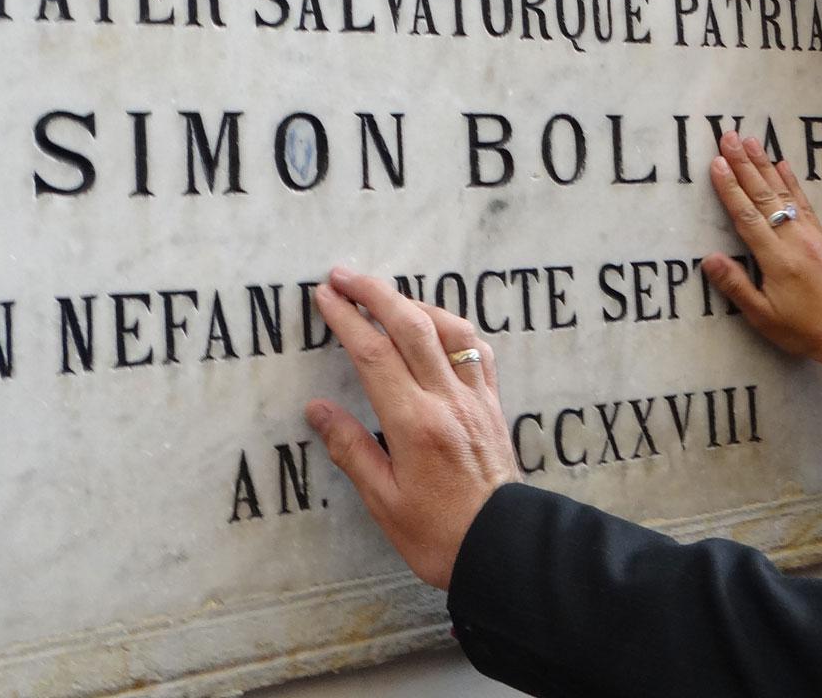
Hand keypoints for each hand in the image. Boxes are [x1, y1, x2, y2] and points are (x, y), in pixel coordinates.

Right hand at [305, 268, 521, 590]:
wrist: (503, 548)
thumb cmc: (438, 535)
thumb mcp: (383, 500)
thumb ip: (350, 449)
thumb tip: (317, 409)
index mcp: (414, 423)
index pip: (374, 353)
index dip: (347, 318)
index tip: (325, 296)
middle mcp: (448, 400)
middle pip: (411, 325)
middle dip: (375, 292)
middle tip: (343, 275)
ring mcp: (475, 398)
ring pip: (449, 328)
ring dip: (415, 302)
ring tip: (386, 295)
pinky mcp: (493, 405)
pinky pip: (477, 350)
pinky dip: (453, 327)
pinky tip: (438, 326)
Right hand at [702, 132, 821, 385]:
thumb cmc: (801, 329)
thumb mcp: (761, 315)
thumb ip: (735, 285)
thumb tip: (709, 258)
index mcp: (775, 258)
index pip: (746, 215)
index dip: (729, 188)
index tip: (716, 163)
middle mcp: (793, 239)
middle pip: (763, 195)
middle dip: (744, 164)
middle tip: (729, 137)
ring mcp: (809, 235)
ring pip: (782, 192)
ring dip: (764, 164)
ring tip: (751, 140)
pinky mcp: (820, 237)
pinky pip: (803, 201)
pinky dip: (791, 181)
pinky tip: (783, 165)